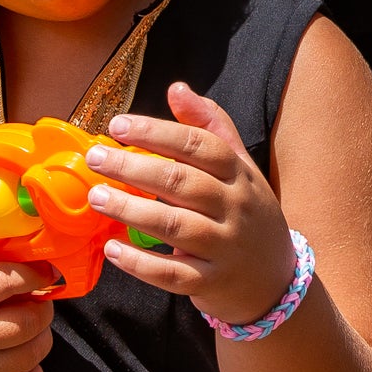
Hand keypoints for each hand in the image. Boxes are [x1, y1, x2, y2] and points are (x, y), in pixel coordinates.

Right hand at [0, 260, 55, 371]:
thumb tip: (15, 248)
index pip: (0, 283)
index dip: (31, 275)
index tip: (44, 272)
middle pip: (23, 323)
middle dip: (41, 308)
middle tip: (39, 301)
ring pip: (27, 358)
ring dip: (41, 338)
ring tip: (33, 327)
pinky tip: (27, 365)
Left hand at [84, 80, 299, 327]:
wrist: (276, 279)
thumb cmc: (247, 213)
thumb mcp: (240, 167)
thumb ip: (210, 126)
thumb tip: (177, 88)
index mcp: (238, 174)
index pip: (199, 145)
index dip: (157, 133)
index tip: (117, 125)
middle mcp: (234, 208)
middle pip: (182, 183)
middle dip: (135, 169)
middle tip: (96, 158)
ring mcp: (223, 247)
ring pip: (174, 227)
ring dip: (131, 211)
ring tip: (96, 197)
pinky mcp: (210, 282)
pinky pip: (172, 273)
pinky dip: (140, 263)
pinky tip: (112, 248)